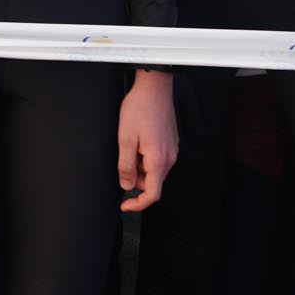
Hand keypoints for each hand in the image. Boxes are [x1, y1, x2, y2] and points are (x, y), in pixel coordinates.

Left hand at [117, 70, 176, 212]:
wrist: (154, 88)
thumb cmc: (139, 109)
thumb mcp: (125, 138)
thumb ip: (126, 166)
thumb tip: (126, 187)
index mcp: (158, 161)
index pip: (152, 194)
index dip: (138, 205)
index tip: (124, 206)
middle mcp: (169, 158)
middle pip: (151, 182)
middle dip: (135, 177)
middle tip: (122, 157)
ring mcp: (172, 150)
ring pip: (153, 170)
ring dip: (139, 165)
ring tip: (130, 142)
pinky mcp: (170, 143)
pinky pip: (157, 158)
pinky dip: (144, 156)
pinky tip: (137, 138)